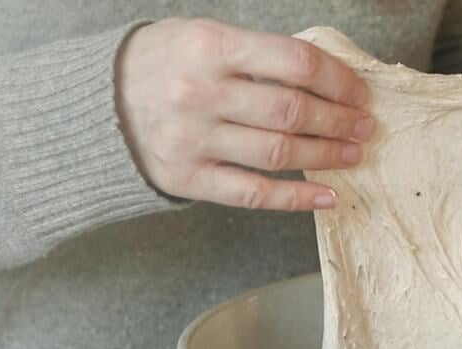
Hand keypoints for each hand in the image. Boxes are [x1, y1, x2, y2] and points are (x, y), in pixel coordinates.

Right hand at [117, 18, 374, 210]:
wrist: (96, 103)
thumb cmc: (166, 64)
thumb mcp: (205, 38)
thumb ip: (260, 55)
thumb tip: (330, 80)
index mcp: (209, 46)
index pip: (295, 63)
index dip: (338, 81)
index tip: (360, 94)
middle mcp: (199, 92)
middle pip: (292, 112)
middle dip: (339, 121)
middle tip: (365, 127)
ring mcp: (191, 139)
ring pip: (279, 153)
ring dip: (326, 157)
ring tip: (353, 155)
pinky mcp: (186, 179)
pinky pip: (254, 194)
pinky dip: (297, 198)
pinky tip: (328, 197)